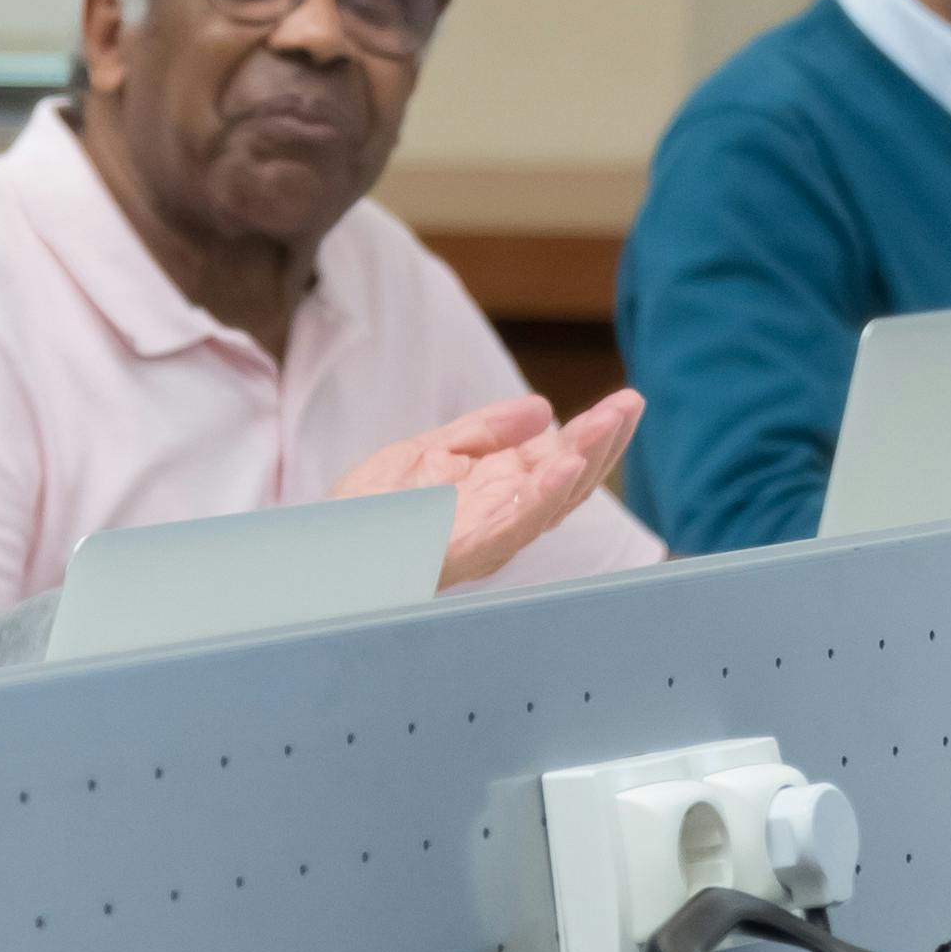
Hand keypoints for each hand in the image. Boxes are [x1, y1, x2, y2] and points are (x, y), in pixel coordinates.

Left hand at [340, 389, 647, 590]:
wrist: (318, 548)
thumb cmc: (367, 511)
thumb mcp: (429, 453)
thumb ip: (486, 432)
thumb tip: (543, 409)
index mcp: (495, 493)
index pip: (558, 462)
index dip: (593, 434)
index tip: (625, 402)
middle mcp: (500, 518)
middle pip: (566, 482)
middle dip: (602, 443)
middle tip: (632, 405)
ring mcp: (486, 536)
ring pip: (550, 500)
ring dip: (585, 461)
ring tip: (612, 423)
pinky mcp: (464, 549)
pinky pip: (514, 523)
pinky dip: (544, 495)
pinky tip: (565, 466)